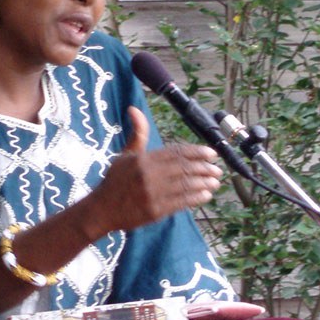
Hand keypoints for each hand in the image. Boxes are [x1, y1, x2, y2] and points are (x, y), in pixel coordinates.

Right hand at [87, 106, 222, 235]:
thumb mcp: (124, 154)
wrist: (101, 210)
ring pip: (186, 185)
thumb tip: (134, 109)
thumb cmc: (115, 180)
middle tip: (218, 169)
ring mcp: (152, 194)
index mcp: (143, 159)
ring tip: (216, 182)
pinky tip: (205, 195)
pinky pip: (181, 202)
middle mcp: (149, 175)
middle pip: (184, 168)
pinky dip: (196, 198)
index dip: (197, 152)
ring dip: (204, 183)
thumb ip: (137, 133)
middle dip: (204, 168)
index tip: (211, 153)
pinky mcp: (155, 211)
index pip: (176, 152)